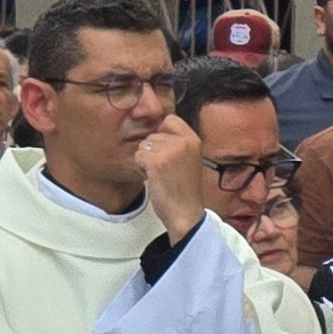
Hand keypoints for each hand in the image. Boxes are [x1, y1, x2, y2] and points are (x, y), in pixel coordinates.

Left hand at [135, 110, 208, 241]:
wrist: (186, 213)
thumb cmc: (184, 190)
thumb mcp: (188, 159)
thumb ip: (177, 143)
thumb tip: (155, 129)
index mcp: (194, 140)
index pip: (170, 120)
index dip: (162, 134)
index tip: (165, 152)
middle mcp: (184, 142)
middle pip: (153, 134)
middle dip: (153, 150)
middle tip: (165, 170)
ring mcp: (171, 151)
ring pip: (144, 145)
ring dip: (146, 159)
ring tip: (161, 174)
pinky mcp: (157, 162)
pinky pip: (138, 156)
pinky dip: (141, 168)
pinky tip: (154, 178)